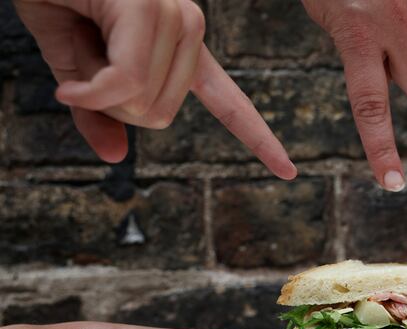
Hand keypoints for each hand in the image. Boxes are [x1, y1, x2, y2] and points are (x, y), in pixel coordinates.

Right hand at [12, 0, 295, 177]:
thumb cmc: (54, 2)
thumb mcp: (75, 70)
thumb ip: (99, 113)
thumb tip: (116, 157)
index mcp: (182, 47)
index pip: (231, 102)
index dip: (259, 138)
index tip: (287, 170)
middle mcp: (188, 29)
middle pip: (161, 116)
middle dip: (112, 107)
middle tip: (86, 66)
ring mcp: (173, 16)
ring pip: (143, 103)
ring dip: (95, 91)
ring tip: (81, 42)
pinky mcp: (147, 8)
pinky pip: (128, 83)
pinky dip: (91, 92)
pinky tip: (70, 84)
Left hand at [302, 0, 406, 190]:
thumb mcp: (326, 8)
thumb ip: (353, 45)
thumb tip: (383, 75)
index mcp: (356, 33)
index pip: (371, 107)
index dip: (381, 149)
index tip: (392, 183)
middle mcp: (394, 20)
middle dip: (406, 74)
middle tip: (382, 43)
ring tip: (399, 19)